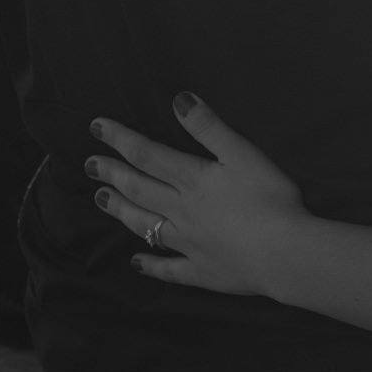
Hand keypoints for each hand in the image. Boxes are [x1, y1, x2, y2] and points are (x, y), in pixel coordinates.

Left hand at [85, 94, 307, 298]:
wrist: (282, 253)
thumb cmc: (269, 198)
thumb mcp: (242, 153)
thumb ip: (209, 128)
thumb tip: (179, 100)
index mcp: (192, 179)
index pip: (148, 154)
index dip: (120, 139)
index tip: (96, 128)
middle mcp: (182, 211)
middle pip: (140, 189)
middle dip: (113, 174)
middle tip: (89, 166)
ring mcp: (189, 244)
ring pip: (147, 225)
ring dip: (122, 212)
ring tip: (102, 201)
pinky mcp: (202, 271)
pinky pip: (169, 268)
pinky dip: (151, 264)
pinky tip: (136, 262)